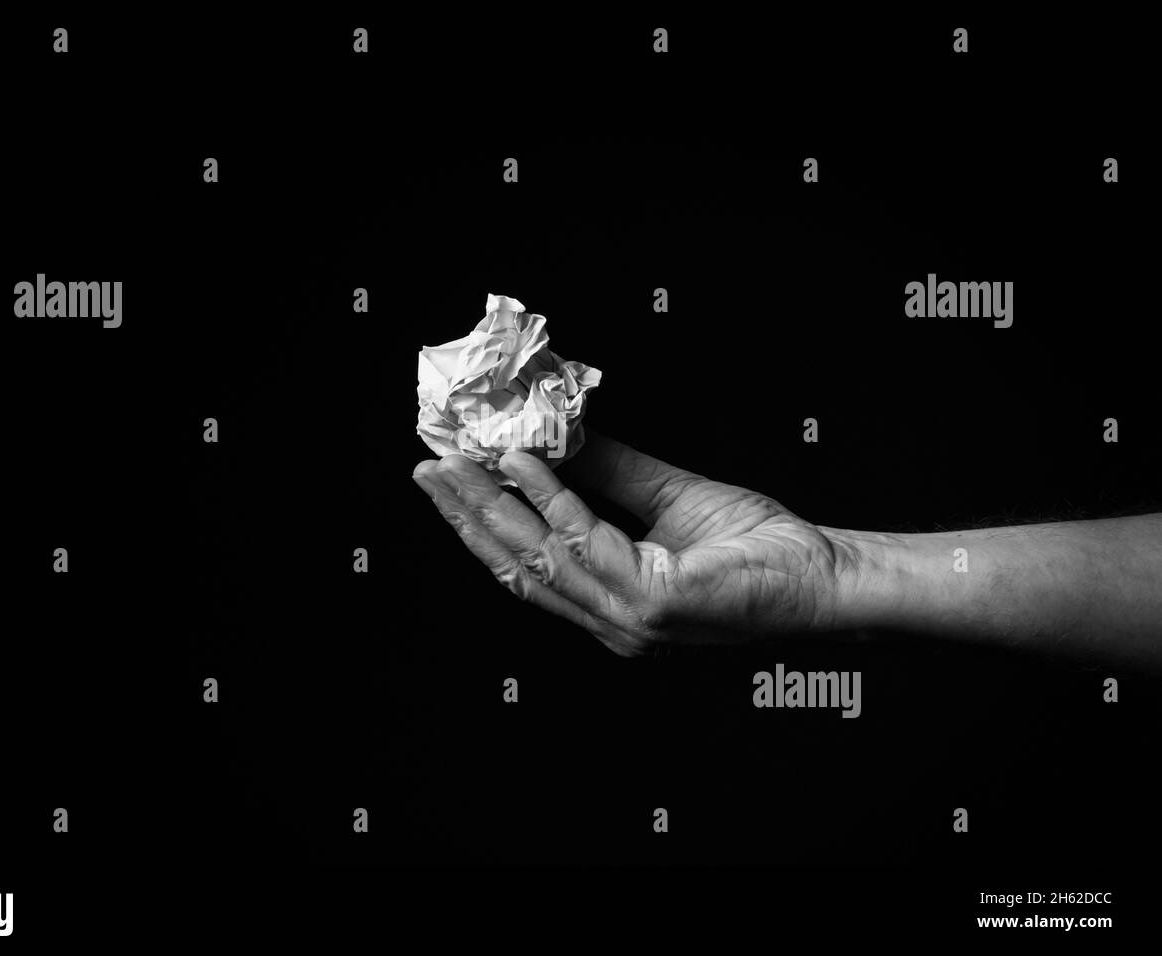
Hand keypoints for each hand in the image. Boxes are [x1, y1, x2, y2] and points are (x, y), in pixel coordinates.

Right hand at [412, 432, 855, 655]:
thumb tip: (554, 436)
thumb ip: (609, 474)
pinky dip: (547, 497)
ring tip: (458, 461)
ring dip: (489, 505)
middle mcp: (609, 621)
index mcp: (609, 603)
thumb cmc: (758, 546)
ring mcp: (626, 621)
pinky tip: (522, 461)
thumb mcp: (667, 498)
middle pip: (516, 567)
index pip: (528, 565)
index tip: (449, 476)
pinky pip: (583, 542)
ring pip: (536, 558)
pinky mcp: (650, 606)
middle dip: (465, 516)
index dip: (482, 521)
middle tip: (426, 470)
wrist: (825, 576)